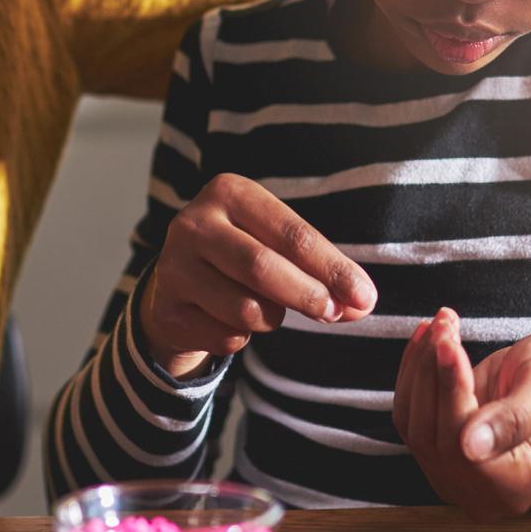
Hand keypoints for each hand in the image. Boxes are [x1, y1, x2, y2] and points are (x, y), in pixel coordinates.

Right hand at [139, 173, 377, 378]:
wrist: (179, 283)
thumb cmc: (244, 256)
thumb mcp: (278, 245)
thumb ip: (320, 271)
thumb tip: (361, 302)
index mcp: (229, 193)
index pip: (291, 233)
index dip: (332, 268)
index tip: (363, 295)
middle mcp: (194, 223)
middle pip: (262, 267)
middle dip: (307, 295)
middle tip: (335, 313)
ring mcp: (174, 267)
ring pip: (245, 309)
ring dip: (271, 319)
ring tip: (267, 308)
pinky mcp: (167, 309)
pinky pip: (225, 337)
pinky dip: (242, 338)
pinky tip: (230, 320)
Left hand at [392, 309, 530, 519]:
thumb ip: (513, 422)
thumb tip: (471, 450)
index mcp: (515, 488)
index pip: (460, 445)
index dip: (450, 391)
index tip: (450, 343)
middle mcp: (481, 492)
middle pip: (430, 434)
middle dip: (432, 371)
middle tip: (444, 323)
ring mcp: (455, 474)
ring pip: (412, 420)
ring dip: (419, 366)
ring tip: (440, 324)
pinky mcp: (439, 449)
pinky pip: (409, 412)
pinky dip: (413, 372)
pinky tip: (427, 339)